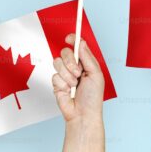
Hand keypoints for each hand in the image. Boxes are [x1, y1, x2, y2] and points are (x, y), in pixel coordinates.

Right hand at [52, 34, 105, 151]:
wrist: (83, 114)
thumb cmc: (93, 97)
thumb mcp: (95, 74)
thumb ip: (87, 57)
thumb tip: (81, 43)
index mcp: (86, 63)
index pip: (77, 47)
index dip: (73, 40)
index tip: (69, 37)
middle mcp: (74, 67)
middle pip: (65, 52)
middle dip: (71, 61)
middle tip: (78, 72)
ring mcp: (64, 74)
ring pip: (57, 62)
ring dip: (67, 75)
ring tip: (74, 85)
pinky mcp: (56, 83)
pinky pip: (54, 76)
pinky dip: (62, 84)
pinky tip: (68, 91)